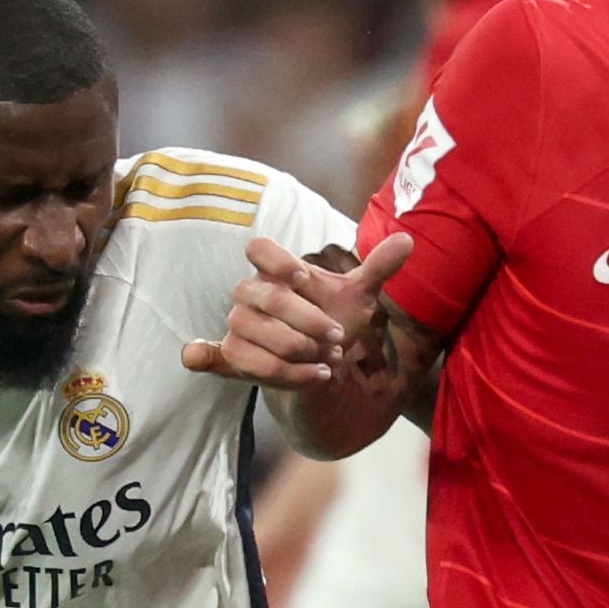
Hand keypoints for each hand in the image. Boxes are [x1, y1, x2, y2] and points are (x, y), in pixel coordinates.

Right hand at [180, 233, 412, 388]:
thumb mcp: (358, 299)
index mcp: (276, 273)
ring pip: (254, 336)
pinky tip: (199, 355)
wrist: (318, 366)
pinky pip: (219, 356)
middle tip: (337, 342)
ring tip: (323, 367)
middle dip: (305, 323)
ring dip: (293, 355)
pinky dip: (207, 356)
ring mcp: (237, 327)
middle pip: (266, 298)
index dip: (277, 261)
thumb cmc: (331, 324)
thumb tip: (409, 240)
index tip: (303, 277)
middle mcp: (250, 296)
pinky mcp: (230, 357)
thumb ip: (377, 269)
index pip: (260, 250)